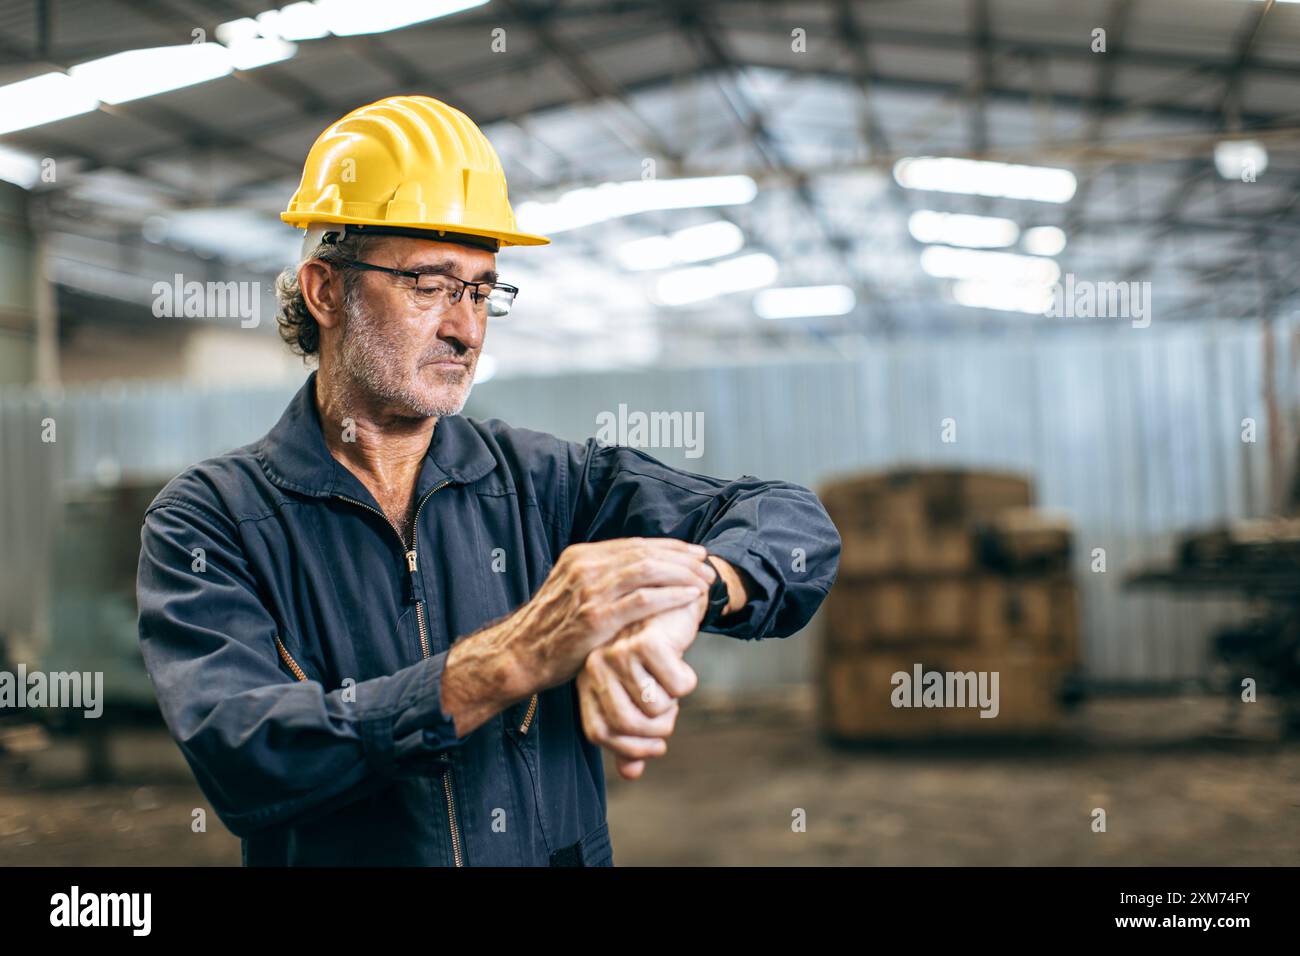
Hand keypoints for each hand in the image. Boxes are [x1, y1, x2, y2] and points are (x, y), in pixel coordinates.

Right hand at [503, 537, 713, 695]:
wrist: (520, 655)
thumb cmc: (551, 629)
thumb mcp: (571, 591)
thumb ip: (600, 579)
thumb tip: (637, 574)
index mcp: (581, 557)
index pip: (635, 545)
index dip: (669, 548)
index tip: (694, 554)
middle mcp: (585, 567)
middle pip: (645, 554)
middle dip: (681, 559)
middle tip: (706, 568)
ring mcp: (589, 592)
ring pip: (647, 571)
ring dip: (681, 575)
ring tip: (702, 582)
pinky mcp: (595, 618)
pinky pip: (643, 600)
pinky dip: (671, 596)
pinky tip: (689, 598)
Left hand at [577, 589, 706, 779]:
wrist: (672, 603)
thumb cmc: (652, 654)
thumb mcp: (638, 694)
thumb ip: (630, 735)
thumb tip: (631, 773)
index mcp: (587, 680)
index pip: (598, 733)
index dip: (629, 748)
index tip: (654, 746)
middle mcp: (595, 666)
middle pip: (626, 725)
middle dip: (659, 730)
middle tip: (671, 712)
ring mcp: (619, 652)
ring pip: (655, 708)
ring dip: (675, 702)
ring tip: (672, 680)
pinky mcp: (648, 641)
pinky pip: (677, 686)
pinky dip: (687, 682)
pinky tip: (681, 659)